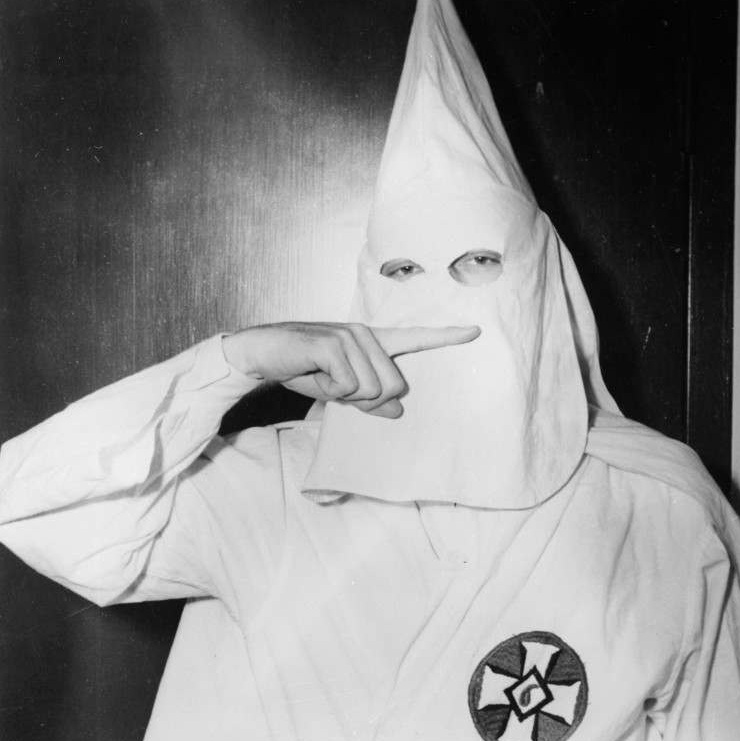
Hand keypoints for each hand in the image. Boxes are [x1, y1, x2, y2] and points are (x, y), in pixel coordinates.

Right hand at [222, 321, 479, 417]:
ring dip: (343, 394)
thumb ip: (370, 400)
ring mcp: (351, 336)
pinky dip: (329, 389)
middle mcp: (367, 334)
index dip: (446, 336)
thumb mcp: (339, 390)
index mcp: (373, 341)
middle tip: (336, 387)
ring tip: (321, 377)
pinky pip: (348, 385)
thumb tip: (398, 410)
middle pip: (393, 387)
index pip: (415, 338)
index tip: (476, 331)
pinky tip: (313, 373)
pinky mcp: (333, 344)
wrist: (262, 354)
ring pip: (371, 390)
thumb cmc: (302, 368)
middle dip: (364, 400)